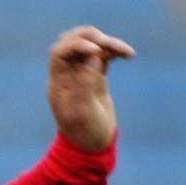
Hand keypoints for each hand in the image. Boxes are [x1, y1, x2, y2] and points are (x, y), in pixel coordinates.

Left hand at [46, 25, 134, 150]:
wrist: (92, 146)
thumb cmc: (85, 133)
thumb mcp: (83, 112)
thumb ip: (85, 84)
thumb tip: (91, 57)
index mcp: (58, 82)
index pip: (60, 52)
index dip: (76, 45)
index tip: (96, 50)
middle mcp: (67, 75)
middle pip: (72, 43)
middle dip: (91, 38)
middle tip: (109, 43)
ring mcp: (81, 74)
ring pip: (90, 48)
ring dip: (107, 44)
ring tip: (126, 51)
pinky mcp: (96, 77)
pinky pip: (102, 57)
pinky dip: (113, 52)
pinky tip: (126, 55)